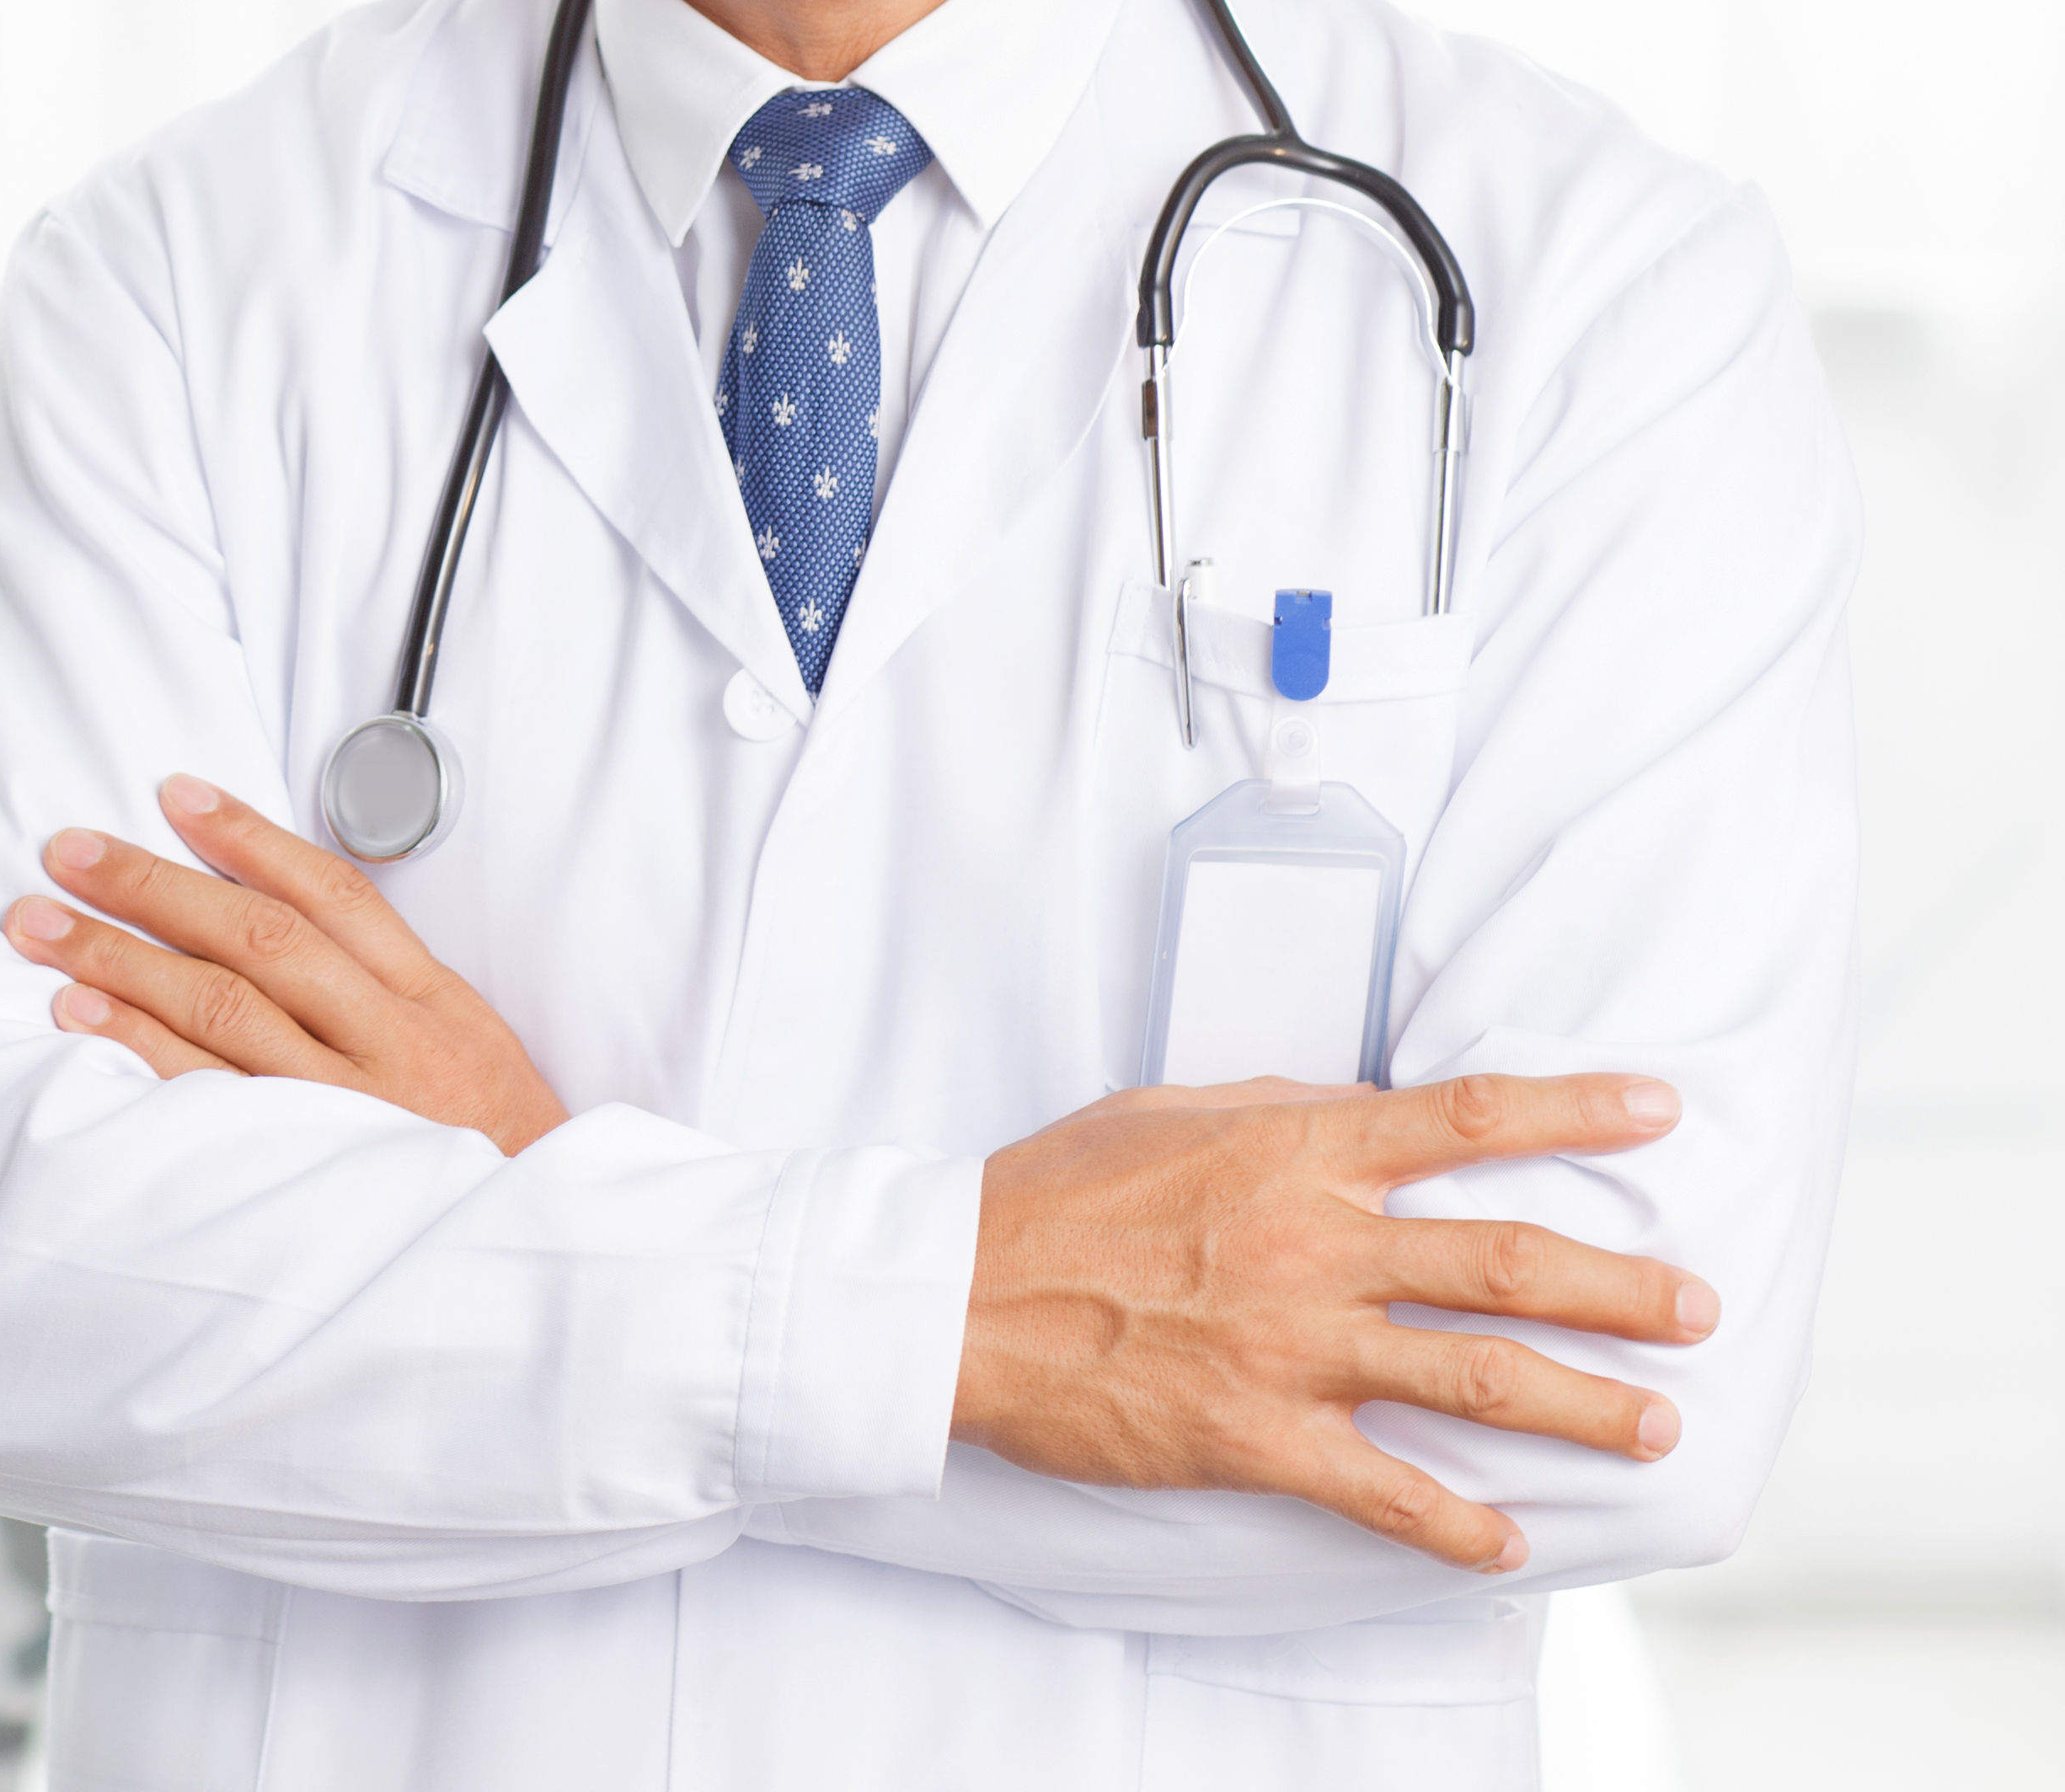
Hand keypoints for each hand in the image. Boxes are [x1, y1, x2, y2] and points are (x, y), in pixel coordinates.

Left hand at [0, 774, 570, 1154]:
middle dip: (153, 886)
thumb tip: (271, 908)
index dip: (249, 836)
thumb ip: (383, 980)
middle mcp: (388, 1045)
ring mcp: (343, 1110)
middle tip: (68, 852)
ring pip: (223, 1008)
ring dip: (121, 959)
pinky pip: (208, 1099)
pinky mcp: (302, 1172)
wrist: (523, 1266)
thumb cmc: (492, 1153)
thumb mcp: (469, 1045)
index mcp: (431, 1003)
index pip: (333, 894)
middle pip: (260, 939)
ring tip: (42, 928)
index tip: (173, 793)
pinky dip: (140, 1049)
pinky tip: (82, 1016)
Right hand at [954, 1072, 1717, 1572]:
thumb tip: (1362, 1108)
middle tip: (1697, 1309)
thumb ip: (1279, 1110)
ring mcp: (1290, 1345)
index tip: (1658, 1109)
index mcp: (1294, 1150)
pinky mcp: (1255, 1434)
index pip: (1464, 1119)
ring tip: (1656, 1425)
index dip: (1574, 1110)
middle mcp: (1312, 1243)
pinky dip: (1452, 1523)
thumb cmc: (1053, 1195)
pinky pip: (1381, 1489)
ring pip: (1473, 1377)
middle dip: (1620, 1288)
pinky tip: (1506, 1544)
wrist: (955, 1295)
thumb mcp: (1167, 1113)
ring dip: (1581, 1405)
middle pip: (1504, 1260)